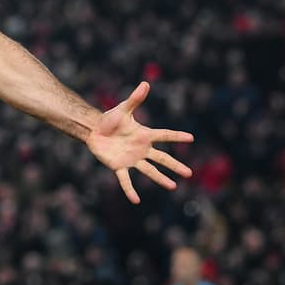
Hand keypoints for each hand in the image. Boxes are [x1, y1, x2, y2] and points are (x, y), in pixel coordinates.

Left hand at [85, 81, 193, 203]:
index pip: (163, 135)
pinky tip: (136, 200)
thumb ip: (134, 99)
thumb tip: (145, 83)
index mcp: (144, 134)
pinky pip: (125, 180)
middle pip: (161, 158)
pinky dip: (129, 190)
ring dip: (160, 179)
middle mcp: (141, 148)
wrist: (94, 130)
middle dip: (175, 166)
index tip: (191, 137)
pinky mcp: (119, 166)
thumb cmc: (109, 119)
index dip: (176, 136)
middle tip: (189, 173)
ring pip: (149, 171)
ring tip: (173, 187)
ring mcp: (131, 159)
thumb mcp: (122, 109)